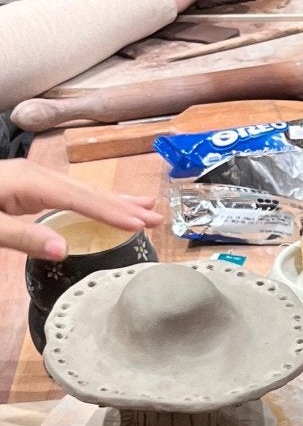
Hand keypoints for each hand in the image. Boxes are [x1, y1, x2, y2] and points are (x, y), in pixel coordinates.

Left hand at [0, 162, 159, 258]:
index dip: (110, 213)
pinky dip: (93, 200)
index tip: (140, 225)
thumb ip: (23, 236)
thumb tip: (64, 250)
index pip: (79, 199)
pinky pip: (70, 193)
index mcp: (29, 182)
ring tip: (144, 207)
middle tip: (156, 217)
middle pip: (87, 191)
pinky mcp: (27, 185)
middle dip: (123, 205)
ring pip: (81, 190)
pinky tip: (102, 205)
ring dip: (113, 200)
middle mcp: (36, 175)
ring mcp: (32, 178)